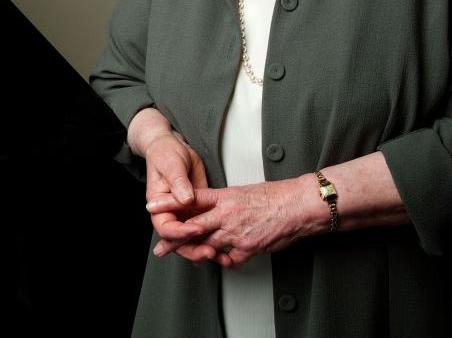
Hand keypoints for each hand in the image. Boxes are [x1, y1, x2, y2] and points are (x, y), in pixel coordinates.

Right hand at [141, 131, 210, 246]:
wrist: (174, 148)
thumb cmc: (166, 154)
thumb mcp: (171, 165)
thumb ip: (178, 183)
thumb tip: (186, 200)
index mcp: (158, 205)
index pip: (166, 227)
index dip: (181, 233)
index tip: (197, 229)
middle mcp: (171, 213)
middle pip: (178, 241)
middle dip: (193, 249)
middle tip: (210, 252)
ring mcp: (184, 214)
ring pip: (191, 240)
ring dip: (203, 249)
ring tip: (219, 256)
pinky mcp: (198, 211)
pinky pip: (203, 230)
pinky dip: (211, 240)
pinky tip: (223, 249)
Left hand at [148, 179, 313, 267]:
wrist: (298, 206)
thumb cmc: (276, 196)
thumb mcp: (244, 191)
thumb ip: (226, 201)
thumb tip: (215, 208)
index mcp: (225, 196)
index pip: (191, 198)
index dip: (170, 202)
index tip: (153, 205)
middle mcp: (227, 214)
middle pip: (193, 227)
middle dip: (174, 238)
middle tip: (160, 246)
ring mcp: (236, 233)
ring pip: (208, 245)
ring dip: (196, 252)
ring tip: (186, 258)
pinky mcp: (247, 248)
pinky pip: (230, 258)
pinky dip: (226, 260)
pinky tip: (224, 259)